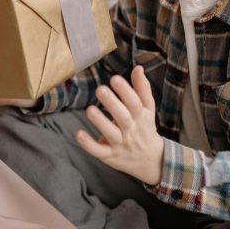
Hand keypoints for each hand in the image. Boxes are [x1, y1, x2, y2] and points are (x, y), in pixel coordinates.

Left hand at [76, 66, 163, 184]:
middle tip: (100, 89)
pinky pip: (99, 151)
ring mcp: (121, 144)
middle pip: (123, 117)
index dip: (125, 91)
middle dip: (112, 103)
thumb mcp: (147, 109)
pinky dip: (89, 144)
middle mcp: (131, 130)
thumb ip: (142, 88)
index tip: (114, 79)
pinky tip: (79, 133)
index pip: (135, 103)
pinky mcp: (110, 156)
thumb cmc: (145, 128)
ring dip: (100, 122)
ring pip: (111, 134)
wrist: (151, 161)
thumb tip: (138, 67)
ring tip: (89, 109)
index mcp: (141, 116)